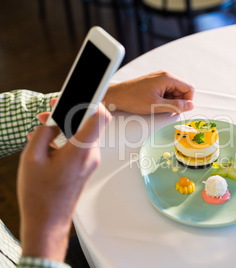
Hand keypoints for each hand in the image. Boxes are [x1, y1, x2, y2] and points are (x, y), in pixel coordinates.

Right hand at [18, 103, 110, 261]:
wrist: (48, 221)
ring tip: (43, 128)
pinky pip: (80, 145)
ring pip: (83, 134)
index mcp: (80, 150)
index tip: (83, 92)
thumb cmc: (40, 195)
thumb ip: (43, 132)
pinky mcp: (86, 167)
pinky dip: (66, 139)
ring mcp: (90, 162)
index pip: (100, 117)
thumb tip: (51, 119)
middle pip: (89, 123)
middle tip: (50, 109)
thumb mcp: (32, 158)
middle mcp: (91, 154)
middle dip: (70, 112)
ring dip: (65, 126)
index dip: (93, 101)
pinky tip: (48, 142)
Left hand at [103, 71, 194, 113]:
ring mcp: (160, 79)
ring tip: (158, 106)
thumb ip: (176, 106)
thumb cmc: (133, 99)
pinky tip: (155, 103)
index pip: (189, 88)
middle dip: (178, 101)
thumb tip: (190, 106)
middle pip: (182, 90)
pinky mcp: (155, 83)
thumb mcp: (157, 105)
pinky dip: (165, 99)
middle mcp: (165, 76)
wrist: (117, 96)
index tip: (180, 109)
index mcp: (167, 78)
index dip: (187, 101)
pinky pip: (167, 92)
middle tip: (166, 109)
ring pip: (175, 92)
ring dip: (171, 101)